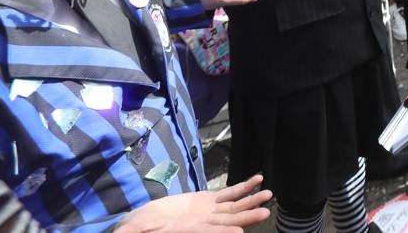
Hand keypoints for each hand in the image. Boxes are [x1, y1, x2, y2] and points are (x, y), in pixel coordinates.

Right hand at [115, 174, 270, 231]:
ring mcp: (208, 212)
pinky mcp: (208, 200)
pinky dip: (243, 187)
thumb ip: (142, 230)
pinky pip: (229, 193)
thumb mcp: (140, 230)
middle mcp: (205, 224)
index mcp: (191, 232)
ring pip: (234, 206)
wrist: (143, 223)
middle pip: (230, 220)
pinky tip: (258, 180)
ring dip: (252, 200)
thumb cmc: (140, 230)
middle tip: (265, 213)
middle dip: (247, 217)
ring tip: (268, 194)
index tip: (239, 231)